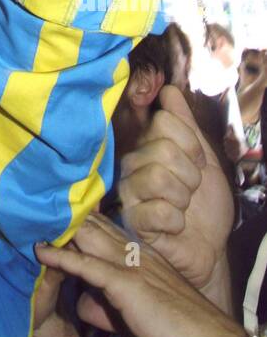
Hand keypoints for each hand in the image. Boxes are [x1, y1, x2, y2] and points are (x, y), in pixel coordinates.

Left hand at [36, 215, 251, 336]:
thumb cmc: (183, 335)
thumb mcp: (140, 315)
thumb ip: (110, 305)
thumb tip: (83, 304)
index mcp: (143, 256)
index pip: (103, 230)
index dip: (77, 220)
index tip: (52, 209)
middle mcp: (137, 254)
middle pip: (92, 227)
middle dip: (63, 217)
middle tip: (33, 204)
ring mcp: (133, 267)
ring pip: (88, 238)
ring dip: (58, 230)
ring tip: (28, 218)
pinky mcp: (129, 287)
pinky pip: (89, 268)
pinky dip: (63, 259)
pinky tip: (41, 252)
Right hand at [118, 84, 233, 292]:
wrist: (208, 246)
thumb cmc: (204, 204)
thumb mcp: (203, 158)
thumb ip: (185, 124)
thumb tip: (169, 90)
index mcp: (147, 145)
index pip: (165, 121)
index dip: (191, 144)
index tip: (197, 163)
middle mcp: (131, 164)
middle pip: (163, 149)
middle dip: (190, 175)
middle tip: (189, 190)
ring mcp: (128, 192)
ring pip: (158, 177)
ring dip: (183, 198)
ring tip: (181, 207)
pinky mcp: (130, 221)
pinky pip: (158, 210)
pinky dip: (175, 221)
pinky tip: (173, 226)